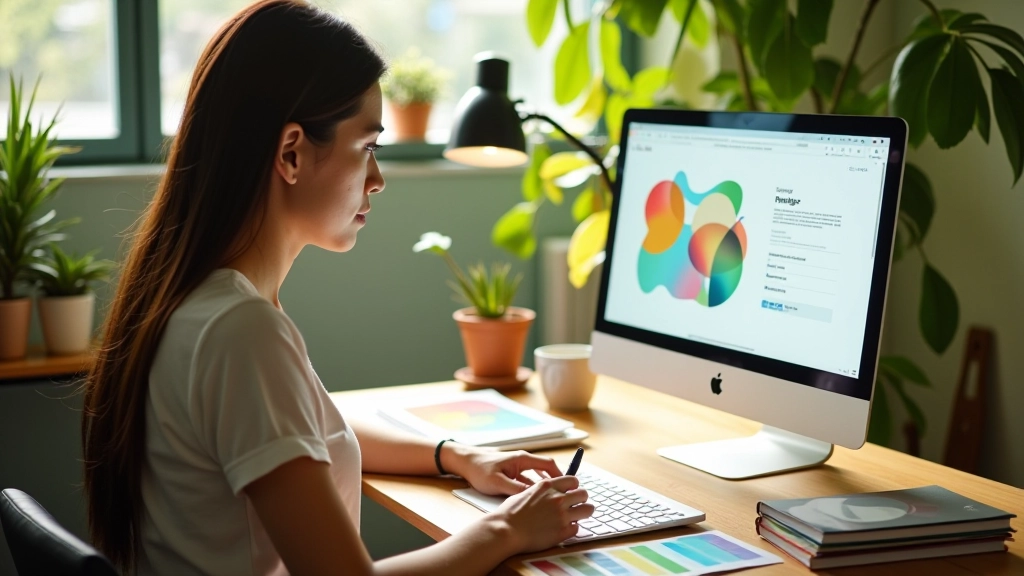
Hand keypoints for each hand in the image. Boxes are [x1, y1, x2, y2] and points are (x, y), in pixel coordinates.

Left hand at [445, 445, 562, 495]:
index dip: (560, 475)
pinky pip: (528, 483)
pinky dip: (533, 491)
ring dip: (544, 489)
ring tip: (552, 501)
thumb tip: (532, 497)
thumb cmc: (479, 469)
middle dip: (555, 484)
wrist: (464, 462)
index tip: (568, 488)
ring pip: (536, 479)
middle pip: (545, 471)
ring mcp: (517, 468)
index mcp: (522, 459)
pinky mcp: (512, 474)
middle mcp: (522, 461)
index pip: (548, 464)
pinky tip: (534, 502)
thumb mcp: (497, 482)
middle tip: (564, 497)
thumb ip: (515, 489)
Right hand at [492, 476, 593, 552]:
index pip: (573, 480)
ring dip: (582, 513)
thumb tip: (549, 492)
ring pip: (588, 510)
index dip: (573, 487)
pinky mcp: (562, 532)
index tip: (571, 492)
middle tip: (575, 505)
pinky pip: (577, 528)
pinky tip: (562, 530)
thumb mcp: (526, 492)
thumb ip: (541, 491)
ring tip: (575, 517)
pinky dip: (571, 529)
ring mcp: (562, 515)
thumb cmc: (510, 513)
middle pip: (584, 494)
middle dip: (581, 499)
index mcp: (548, 486)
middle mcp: (558, 498)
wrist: (506, 530)